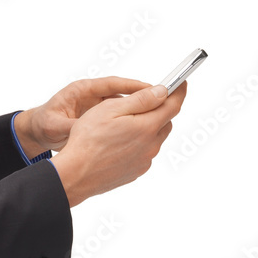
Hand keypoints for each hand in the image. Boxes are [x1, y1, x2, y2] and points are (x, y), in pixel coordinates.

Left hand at [15, 77, 152, 156]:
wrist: (37, 133)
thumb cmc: (43, 124)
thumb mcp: (55, 125)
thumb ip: (70, 125)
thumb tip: (84, 129)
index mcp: (82, 90)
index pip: (111, 84)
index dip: (132, 86)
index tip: (151, 88)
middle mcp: (93, 96)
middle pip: (122, 92)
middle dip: (142, 96)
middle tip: (164, 99)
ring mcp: (98, 107)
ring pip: (124, 105)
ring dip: (140, 108)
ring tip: (161, 113)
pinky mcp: (101, 118)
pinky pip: (121, 117)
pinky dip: (133, 120)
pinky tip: (146, 128)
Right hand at [51, 81, 188, 206]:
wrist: (77, 174)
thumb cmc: (88, 139)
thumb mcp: (111, 109)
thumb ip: (140, 99)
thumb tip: (162, 91)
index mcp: (147, 127)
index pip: (173, 105)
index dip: (178, 91)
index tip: (181, 83)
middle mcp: (151, 145)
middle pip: (165, 122)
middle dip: (159, 109)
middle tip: (144, 101)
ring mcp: (144, 160)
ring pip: (153, 138)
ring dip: (146, 127)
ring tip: (122, 124)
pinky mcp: (136, 171)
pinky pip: (143, 152)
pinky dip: (137, 143)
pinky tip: (117, 142)